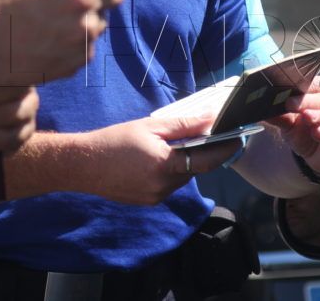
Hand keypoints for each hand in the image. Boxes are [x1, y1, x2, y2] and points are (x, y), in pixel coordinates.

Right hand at [78, 116, 240, 205]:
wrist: (82, 164)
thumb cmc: (114, 141)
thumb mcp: (150, 127)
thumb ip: (182, 125)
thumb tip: (210, 119)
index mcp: (166, 165)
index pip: (207, 160)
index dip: (225, 149)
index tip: (237, 137)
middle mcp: (163, 186)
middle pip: (194, 169)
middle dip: (199, 153)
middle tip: (202, 134)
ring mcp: (155, 197)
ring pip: (181, 178)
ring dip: (182, 163)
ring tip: (171, 145)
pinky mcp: (147, 201)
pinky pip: (167, 185)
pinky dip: (168, 172)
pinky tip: (155, 159)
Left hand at [268, 79, 319, 174]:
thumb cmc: (308, 131)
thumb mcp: (290, 123)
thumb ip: (280, 115)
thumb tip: (263, 110)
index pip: (314, 84)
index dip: (299, 87)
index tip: (284, 89)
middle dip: (306, 102)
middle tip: (290, 104)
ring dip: (319, 117)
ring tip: (307, 117)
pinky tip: (316, 133)